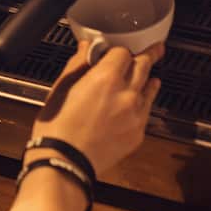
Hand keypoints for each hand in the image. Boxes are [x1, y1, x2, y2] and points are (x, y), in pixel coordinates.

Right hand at [30, 41, 163, 178]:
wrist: (64, 162)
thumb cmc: (57, 127)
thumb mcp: (61, 88)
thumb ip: (78, 64)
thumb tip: (86, 48)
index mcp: (106, 78)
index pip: (124, 52)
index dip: (118, 50)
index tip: (116, 50)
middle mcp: (127, 94)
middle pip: (144, 65)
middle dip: (146, 55)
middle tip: (153, 49)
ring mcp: (136, 114)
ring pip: (150, 88)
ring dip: (148, 79)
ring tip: (149, 75)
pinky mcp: (138, 133)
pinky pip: (146, 111)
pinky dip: (142, 103)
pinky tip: (138, 102)